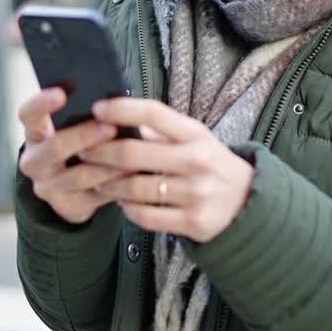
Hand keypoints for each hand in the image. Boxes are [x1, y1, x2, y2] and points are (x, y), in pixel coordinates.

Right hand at [16, 88, 133, 223]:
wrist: (76, 186)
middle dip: (84, 136)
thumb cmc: (80, 143)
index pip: (28, 115)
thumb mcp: (75, 126)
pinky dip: (115, 184)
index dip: (41, 103)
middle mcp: (35, 161)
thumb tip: (113, 99)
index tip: (61, 94)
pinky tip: (132, 174)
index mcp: (35, 133)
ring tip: (131, 153)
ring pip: (78, 176)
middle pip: (54, 148)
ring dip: (107, 164)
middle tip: (110, 127)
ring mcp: (48, 187)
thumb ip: (85, 114)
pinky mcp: (68, 206)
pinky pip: (94, 197)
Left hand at [79, 98, 254, 242]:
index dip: (122, 109)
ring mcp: (196, 194)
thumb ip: (160, 129)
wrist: (248, 202)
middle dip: (100, 152)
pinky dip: (127, 208)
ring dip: (108, 184)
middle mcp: (197, 161)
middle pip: (134, 154)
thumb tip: (117, 116)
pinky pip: (146, 216)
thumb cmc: (211, 164)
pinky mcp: (193, 222)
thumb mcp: (196, 139)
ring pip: (135, 189)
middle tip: (82, 150)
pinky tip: (121, 200)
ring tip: (96, 178)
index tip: (97, 108)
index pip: (155, 113)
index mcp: (196, 134)